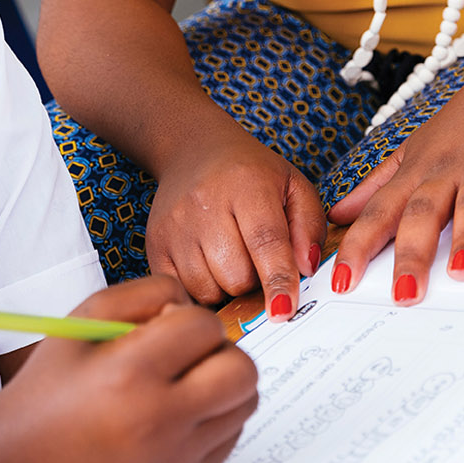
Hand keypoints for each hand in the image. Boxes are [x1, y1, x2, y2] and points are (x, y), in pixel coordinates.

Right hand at [0, 277, 258, 462]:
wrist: (25, 460)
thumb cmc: (52, 385)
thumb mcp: (84, 317)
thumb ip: (145, 292)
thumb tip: (192, 304)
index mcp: (130, 373)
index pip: (205, 326)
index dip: (188, 317)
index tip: (166, 326)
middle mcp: (158, 421)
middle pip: (242, 369)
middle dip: (219, 350)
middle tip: (186, 354)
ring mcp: (176, 458)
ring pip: (245, 403)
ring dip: (222, 383)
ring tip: (184, 382)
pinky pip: (231, 436)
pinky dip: (215, 417)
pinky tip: (178, 412)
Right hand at [148, 132, 324, 312]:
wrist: (194, 151)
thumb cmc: (250, 174)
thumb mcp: (293, 186)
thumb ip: (309, 227)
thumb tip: (307, 270)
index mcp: (246, 184)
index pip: (265, 241)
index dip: (278, 280)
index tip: (286, 311)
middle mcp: (205, 204)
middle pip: (236, 276)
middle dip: (254, 280)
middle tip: (256, 259)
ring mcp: (175, 226)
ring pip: (209, 290)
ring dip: (227, 287)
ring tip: (232, 258)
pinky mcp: (155, 244)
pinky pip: (182, 291)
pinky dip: (201, 290)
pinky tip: (209, 266)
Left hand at [327, 53, 463, 304]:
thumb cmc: (463, 125)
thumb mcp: (412, 151)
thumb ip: (376, 186)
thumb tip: (339, 214)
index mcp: (417, 174)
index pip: (379, 213)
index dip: (358, 247)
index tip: (338, 282)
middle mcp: (447, 172)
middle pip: (423, 214)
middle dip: (411, 254)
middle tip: (404, 294)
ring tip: (462, 274)